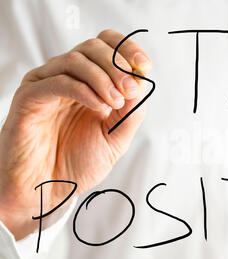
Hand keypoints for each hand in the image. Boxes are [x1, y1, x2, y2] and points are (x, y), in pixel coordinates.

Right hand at [0, 29, 150, 239]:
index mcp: (88, 83)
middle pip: (92, 47)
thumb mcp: (116, 137)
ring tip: (115, 103)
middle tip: (130, 90)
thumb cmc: (78, 164)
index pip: (106, 46)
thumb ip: (131, 111)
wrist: (49, 189)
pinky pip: (58, 81)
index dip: (126, 49)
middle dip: (118, 65)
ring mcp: (46, 85)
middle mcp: (67, 78)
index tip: (144, 65)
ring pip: (75, 60)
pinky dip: (84, 91)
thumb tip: (141, 82)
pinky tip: (99, 108)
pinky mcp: (29, 97)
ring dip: (103, 78)